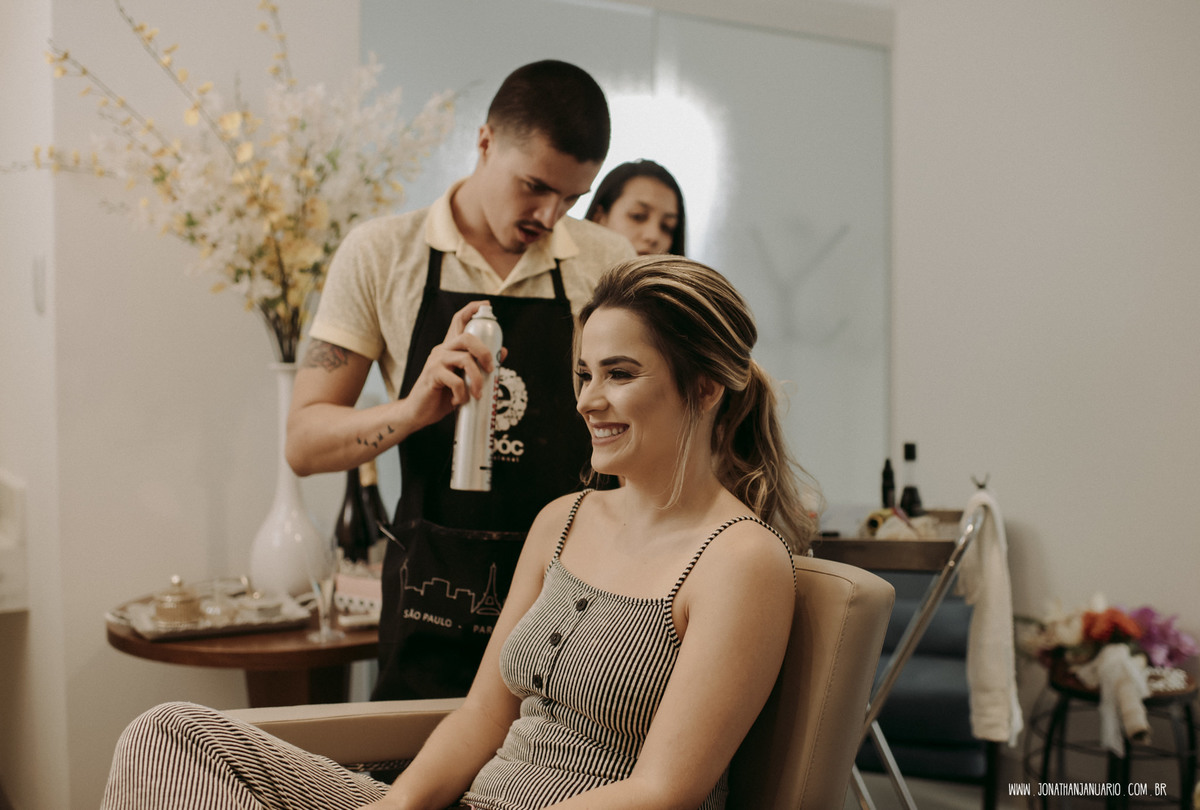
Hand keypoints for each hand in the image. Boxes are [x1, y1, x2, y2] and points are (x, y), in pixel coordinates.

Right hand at [402, 300, 503, 429]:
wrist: (418, 413)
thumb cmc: (443, 395)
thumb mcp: (465, 380)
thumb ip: (480, 366)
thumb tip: (502, 352)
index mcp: (450, 348)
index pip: (459, 321)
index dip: (472, 309)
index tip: (486, 305)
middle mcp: (442, 350)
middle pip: (466, 337)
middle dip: (484, 351)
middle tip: (491, 369)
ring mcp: (436, 361)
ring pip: (464, 359)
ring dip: (477, 379)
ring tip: (477, 394)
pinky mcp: (432, 375)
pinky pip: (455, 381)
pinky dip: (462, 394)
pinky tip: (458, 402)